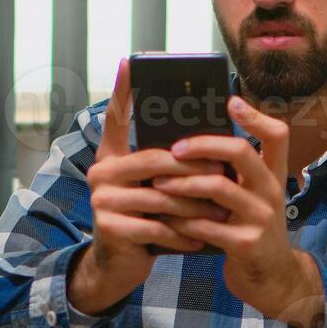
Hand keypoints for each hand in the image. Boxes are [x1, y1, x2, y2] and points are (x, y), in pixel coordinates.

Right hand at [70, 59, 227, 314]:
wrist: (118, 267)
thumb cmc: (146, 220)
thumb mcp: (155, 189)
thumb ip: (169, 165)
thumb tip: (209, 141)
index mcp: (113, 157)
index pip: (117, 118)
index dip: (122, 91)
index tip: (130, 61)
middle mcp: (101, 172)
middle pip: (155, 160)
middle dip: (194, 169)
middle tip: (224, 172)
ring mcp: (101, 200)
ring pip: (160, 196)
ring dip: (196, 205)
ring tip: (223, 209)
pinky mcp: (109, 229)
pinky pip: (155, 227)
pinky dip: (182, 234)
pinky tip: (200, 238)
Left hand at [154, 96, 325, 327]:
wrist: (272, 279)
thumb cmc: (252, 231)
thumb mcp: (254, 199)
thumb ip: (236, 175)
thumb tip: (193, 143)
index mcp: (274, 176)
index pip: (278, 135)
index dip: (256, 116)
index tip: (231, 101)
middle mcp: (271, 192)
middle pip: (242, 153)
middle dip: (203, 145)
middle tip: (174, 148)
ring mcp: (260, 218)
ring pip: (219, 188)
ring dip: (183, 183)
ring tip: (158, 183)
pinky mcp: (245, 243)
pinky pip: (207, 225)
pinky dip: (182, 221)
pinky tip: (165, 219)